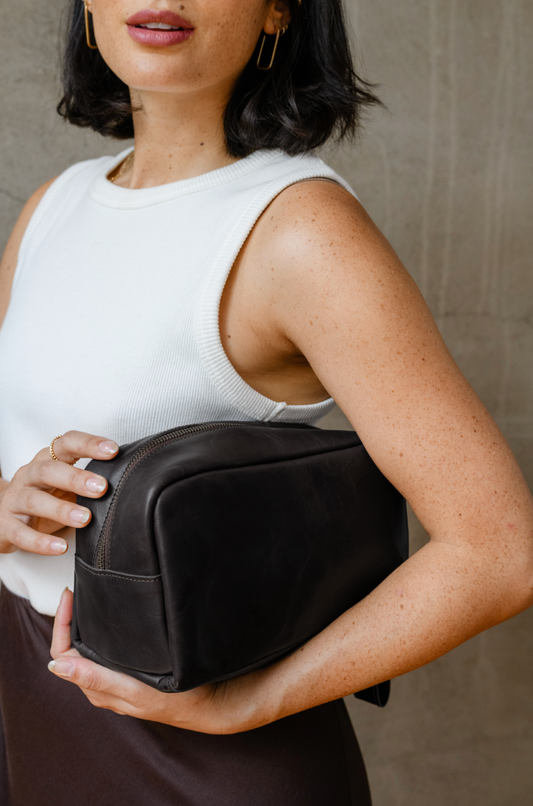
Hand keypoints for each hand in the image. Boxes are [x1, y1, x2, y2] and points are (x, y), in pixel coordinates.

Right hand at [0, 430, 118, 554]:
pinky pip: (21, 534)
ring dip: (61, 510)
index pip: (66, 443)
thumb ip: (88, 480)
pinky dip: (41, 542)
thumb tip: (128, 482)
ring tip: (85, 519)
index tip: (113, 450)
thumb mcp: (63, 483)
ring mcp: (15, 500)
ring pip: (35, 501)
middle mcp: (29, 475)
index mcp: (47, 459)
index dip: (89, 444)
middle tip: (101, 488)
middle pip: (49, 470)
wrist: (1, 515)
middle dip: (76, 478)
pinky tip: (60, 548)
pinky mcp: (5, 526)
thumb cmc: (44, 496)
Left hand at [48, 587, 265, 734]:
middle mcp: (103, 684)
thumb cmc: (175, 700)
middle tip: (78, 590)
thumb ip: (97, 678)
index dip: (61, 623)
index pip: (63, 654)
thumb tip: (56, 667)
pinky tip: (113, 617)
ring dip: (86, 623)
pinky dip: (103, 631)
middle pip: (73, 648)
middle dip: (71, 619)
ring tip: (90, 597)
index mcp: (97, 688)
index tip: (70, 595)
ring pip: (90, 648)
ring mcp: (117, 678)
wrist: (210, 703)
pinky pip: (107, 650)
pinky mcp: (132, 672)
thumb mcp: (135, 689)